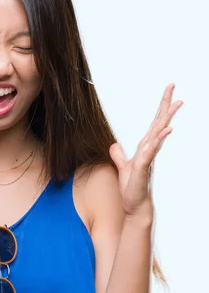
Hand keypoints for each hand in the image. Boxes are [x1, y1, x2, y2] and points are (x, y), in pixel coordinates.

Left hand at [109, 84, 182, 216]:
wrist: (134, 205)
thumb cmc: (131, 187)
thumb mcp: (122, 167)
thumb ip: (119, 155)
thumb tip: (115, 145)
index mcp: (144, 146)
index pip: (153, 123)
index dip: (160, 107)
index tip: (168, 91)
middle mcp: (149, 149)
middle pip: (158, 122)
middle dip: (166, 104)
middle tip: (173, 87)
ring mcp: (148, 157)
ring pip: (158, 133)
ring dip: (167, 118)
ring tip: (177, 103)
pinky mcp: (143, 166)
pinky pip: (152, 150)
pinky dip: (159, 140)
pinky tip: (166, 130)